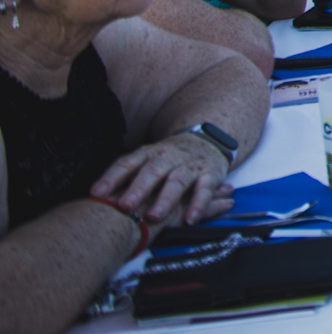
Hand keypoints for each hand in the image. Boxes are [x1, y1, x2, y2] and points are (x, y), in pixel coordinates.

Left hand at [91, 134, 233, 225]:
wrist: (206, 140)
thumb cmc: (167, 160)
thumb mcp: (146, 161)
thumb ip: (125, 177)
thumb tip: (93, 199)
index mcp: (149, 153)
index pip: (127, 163)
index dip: (112, 177)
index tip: (96, 193)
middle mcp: (169, 157)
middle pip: (152, 171)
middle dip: (138, 188)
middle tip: (125, 206)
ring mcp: (190, 165)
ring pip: (177, 180)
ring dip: (166, 198)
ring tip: (155, 216)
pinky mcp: (210, 174)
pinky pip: (205, 189)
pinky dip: (199, 204)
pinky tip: (191, 219)